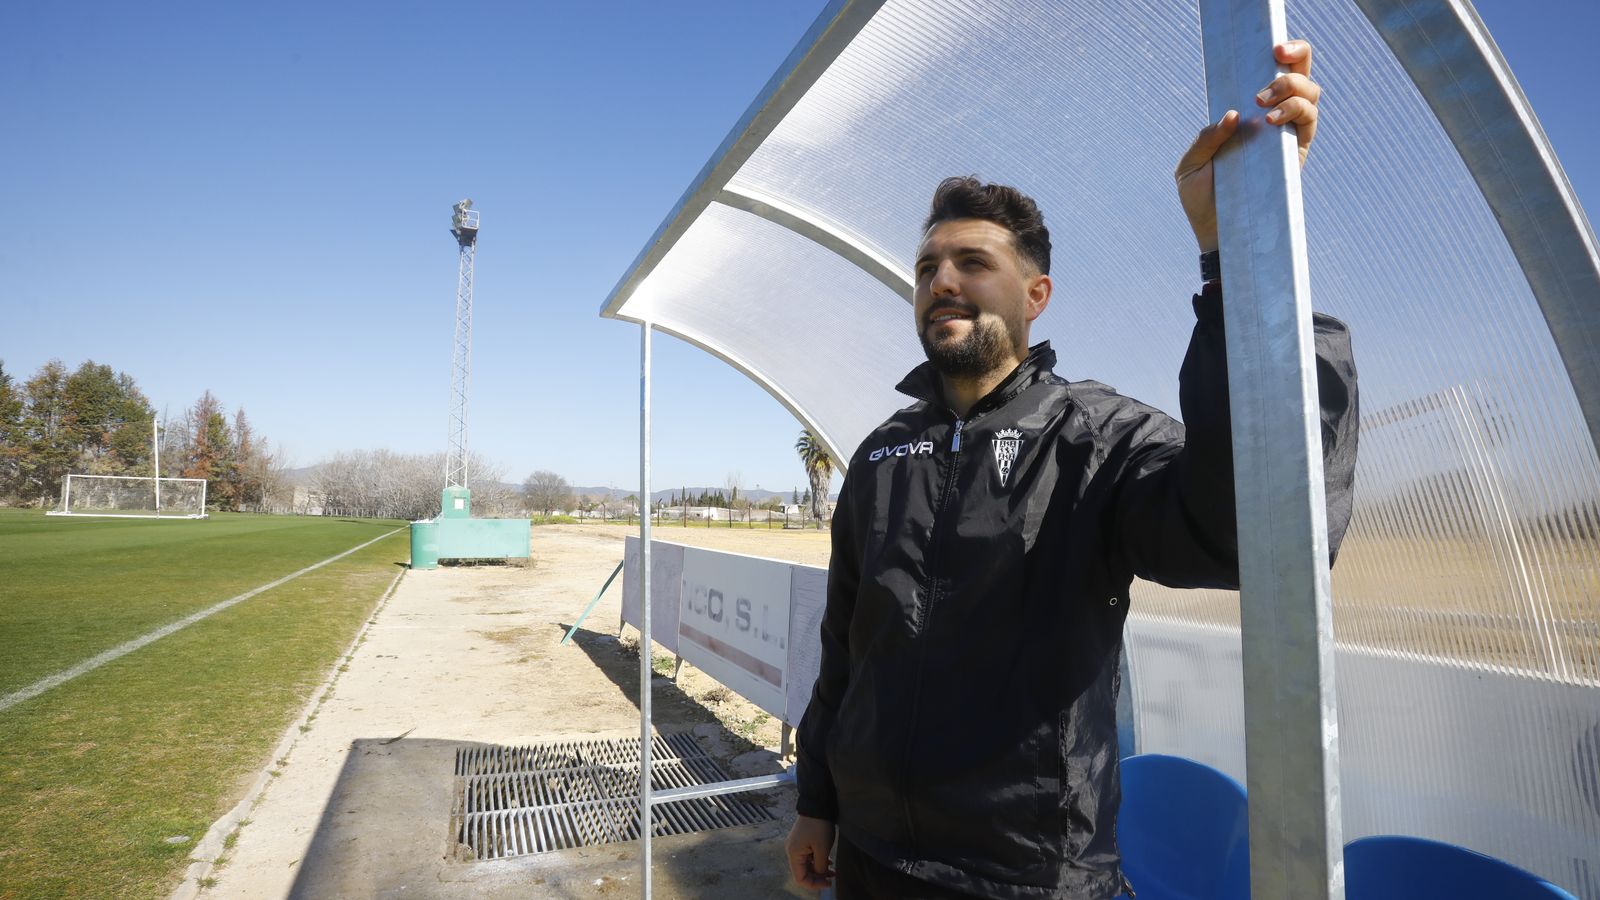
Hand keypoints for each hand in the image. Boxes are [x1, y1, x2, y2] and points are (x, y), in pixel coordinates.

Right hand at [785, 815, 836, 889]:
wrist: (818, 805)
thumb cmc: (819, 826)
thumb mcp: (822, 849)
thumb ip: (820, 867)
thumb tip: (820, 876)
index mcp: (794, 854)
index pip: (800, 878)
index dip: (814, 884)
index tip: (828, 883)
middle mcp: (792, 851)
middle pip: (803, 872)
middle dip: (818, 877)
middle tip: (832, 877)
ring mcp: (797, 846)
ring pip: (807, 865)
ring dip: (819, 869)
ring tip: (833, 870)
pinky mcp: (802, 841)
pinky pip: (809, 856)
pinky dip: (818, 861)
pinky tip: (828, 861)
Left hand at [1177, 40, 1320, 251]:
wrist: (1217, 234)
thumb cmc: (1202, 199)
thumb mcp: (1190, 166)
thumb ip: (1206, 139)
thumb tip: (1233, 115)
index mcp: (1246, 116)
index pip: (1270, 74)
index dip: (1279, 53)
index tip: (1270, 44)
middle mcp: (1273, 121)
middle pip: (1300, 75)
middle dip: (1296, 56)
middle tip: (1276, 56)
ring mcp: (1287, 137)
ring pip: (1310, 95)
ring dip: (1292, 88)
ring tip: (1264, 104)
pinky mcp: (1296, 156)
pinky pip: (1310, 124)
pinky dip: (1296, 113)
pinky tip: (1273, 121)